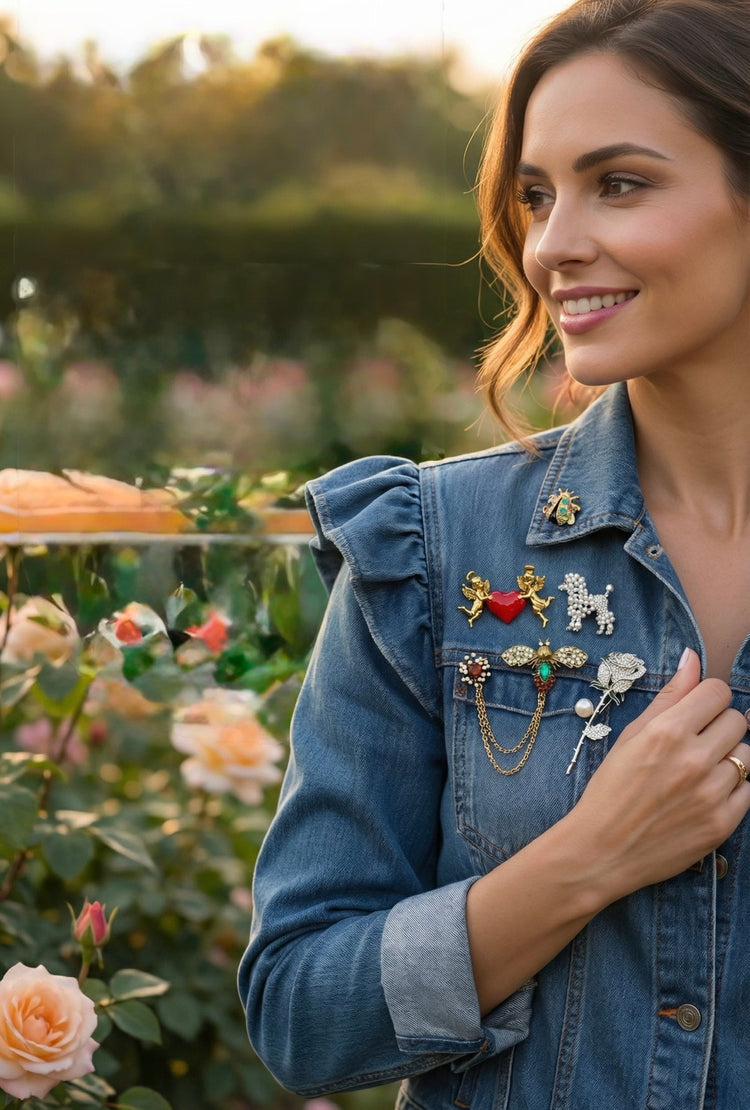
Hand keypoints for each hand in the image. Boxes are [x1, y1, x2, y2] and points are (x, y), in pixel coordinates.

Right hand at [568, 648, 749, 901]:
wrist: (603, 850)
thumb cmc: (611, 789)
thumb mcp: (632, 736)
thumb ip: (669, 696)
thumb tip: (693, 658)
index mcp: (668, 732)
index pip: (718, 692)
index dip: (707, 698)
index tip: (696, 711)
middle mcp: (695, 759)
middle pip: (737, 720)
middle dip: (719, 726)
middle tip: (696, 743)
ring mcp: (712, 793)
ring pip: (747, 755)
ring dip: (728, 758)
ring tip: (699, 772)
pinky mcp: (724, 822)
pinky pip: (749, 789)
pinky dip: (733, 788)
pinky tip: (705, 793)